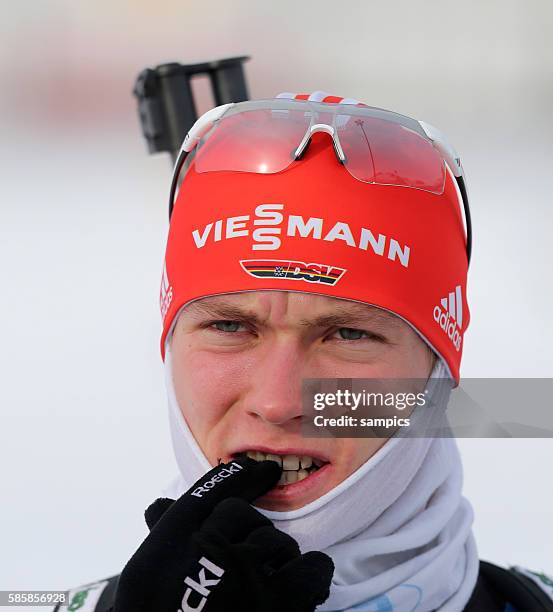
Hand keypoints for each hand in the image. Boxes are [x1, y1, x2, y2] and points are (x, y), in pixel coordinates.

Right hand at [114, 456, 333, 611]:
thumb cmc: (161, 610)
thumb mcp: (148, 576)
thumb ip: (161, 537)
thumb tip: (157, 508)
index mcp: (174, 541)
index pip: (211, 491)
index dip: (240, 476)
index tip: (265, 471)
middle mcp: (209, 549)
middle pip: (246, 516)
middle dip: (250, 536)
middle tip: (245, 568)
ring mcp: (244, 574)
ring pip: (277, 541)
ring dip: (276, 559)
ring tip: (268, 584)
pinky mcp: (275, 602)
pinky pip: (310, 568)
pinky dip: (312, 575)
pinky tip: (305, 586)